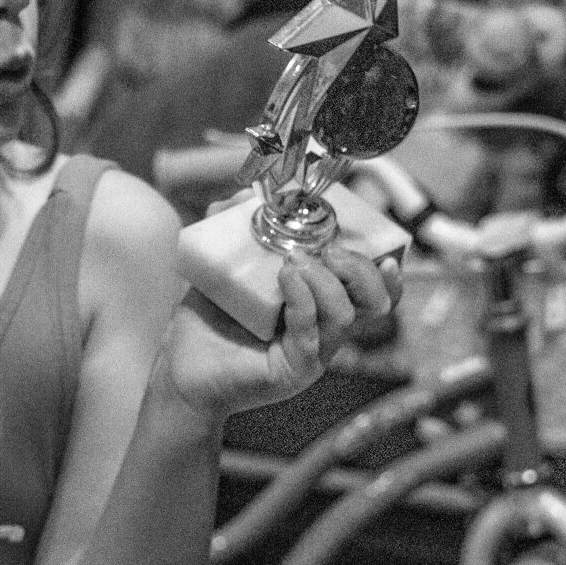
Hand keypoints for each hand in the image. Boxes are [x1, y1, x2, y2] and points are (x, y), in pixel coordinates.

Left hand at [162, 241, 401, 418]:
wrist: (179, 368)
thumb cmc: (207, 322)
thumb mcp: (223, 268)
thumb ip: (235, 229)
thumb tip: (244, 194)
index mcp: (321, 306)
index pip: (373, 292)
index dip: (387, 272)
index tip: (385, 249)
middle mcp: (324, 330)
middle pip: (374, 303)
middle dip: (361, 269)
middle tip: (330, 250)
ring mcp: (312, 352)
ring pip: (346, 315)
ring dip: (326, 281)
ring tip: (295, 262)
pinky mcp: (293, 370)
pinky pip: (311, 333)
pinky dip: (304, 300)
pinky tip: (286, 278)